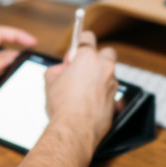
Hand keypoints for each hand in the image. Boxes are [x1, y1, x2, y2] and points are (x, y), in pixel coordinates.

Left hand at [0, 25, 36, 118]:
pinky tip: (5, 101)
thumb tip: (14, 55)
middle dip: (18, 61)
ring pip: (2, 76)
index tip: (32, 42)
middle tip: (30, 69)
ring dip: (10, 81)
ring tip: (19, 88)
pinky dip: (1, 95)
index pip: (0, 34)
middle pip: (5, 56)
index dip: (17, 34)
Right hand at [44, 31, 117, 153]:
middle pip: (107, 52)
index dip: (79, 42)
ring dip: (99, 77)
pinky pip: (109, 91)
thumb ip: (58, 68)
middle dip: (97, 57)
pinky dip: (101, 93)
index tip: (75, 51)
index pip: (87, 37)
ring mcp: (112, 84)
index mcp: (88, 57)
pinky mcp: (115, 100)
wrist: (74, 129)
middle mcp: (104, 67)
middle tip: (83, 67)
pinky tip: (88, 103)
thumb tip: (62, 69)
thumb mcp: (50, 80)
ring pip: (109, 73)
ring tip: (83, 89)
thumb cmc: (62, 104)